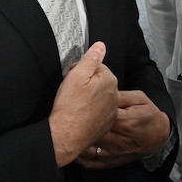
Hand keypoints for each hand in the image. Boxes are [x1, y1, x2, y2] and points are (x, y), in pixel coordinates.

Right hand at [48, 42, 117, 166]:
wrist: (66, 135)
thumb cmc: (69, 106)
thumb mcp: (77, 75)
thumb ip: (91, 59)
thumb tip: (100, 46)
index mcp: (109, 81)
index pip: (96, 68)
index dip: (81, 71)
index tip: (71, 77)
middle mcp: (114, 96)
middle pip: (99, 82)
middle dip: (86, 83)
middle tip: (71, 91)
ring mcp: (111, 111)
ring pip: (99, 97)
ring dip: (88, 97)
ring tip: (74, 103)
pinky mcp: (106, 124)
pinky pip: (98, 112)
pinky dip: (90, 111)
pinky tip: (79, 114)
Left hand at [76, 90, 170, 169]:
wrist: (157, 137)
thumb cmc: (148, 116)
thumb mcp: (140, 99)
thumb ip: (122, 95)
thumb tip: (104, 90)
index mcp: (126, 122)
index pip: (101, 114)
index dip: (88, 107)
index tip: (79, 99)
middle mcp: (118, 140)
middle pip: (91, 131)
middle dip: (78, 123)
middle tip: (68, 115)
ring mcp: (113, 153)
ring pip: (87, 148)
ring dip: (74, 141)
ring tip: (66, 131)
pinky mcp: (109, 163)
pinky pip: (89, 163)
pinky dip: (78, 156)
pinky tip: (72, 146)